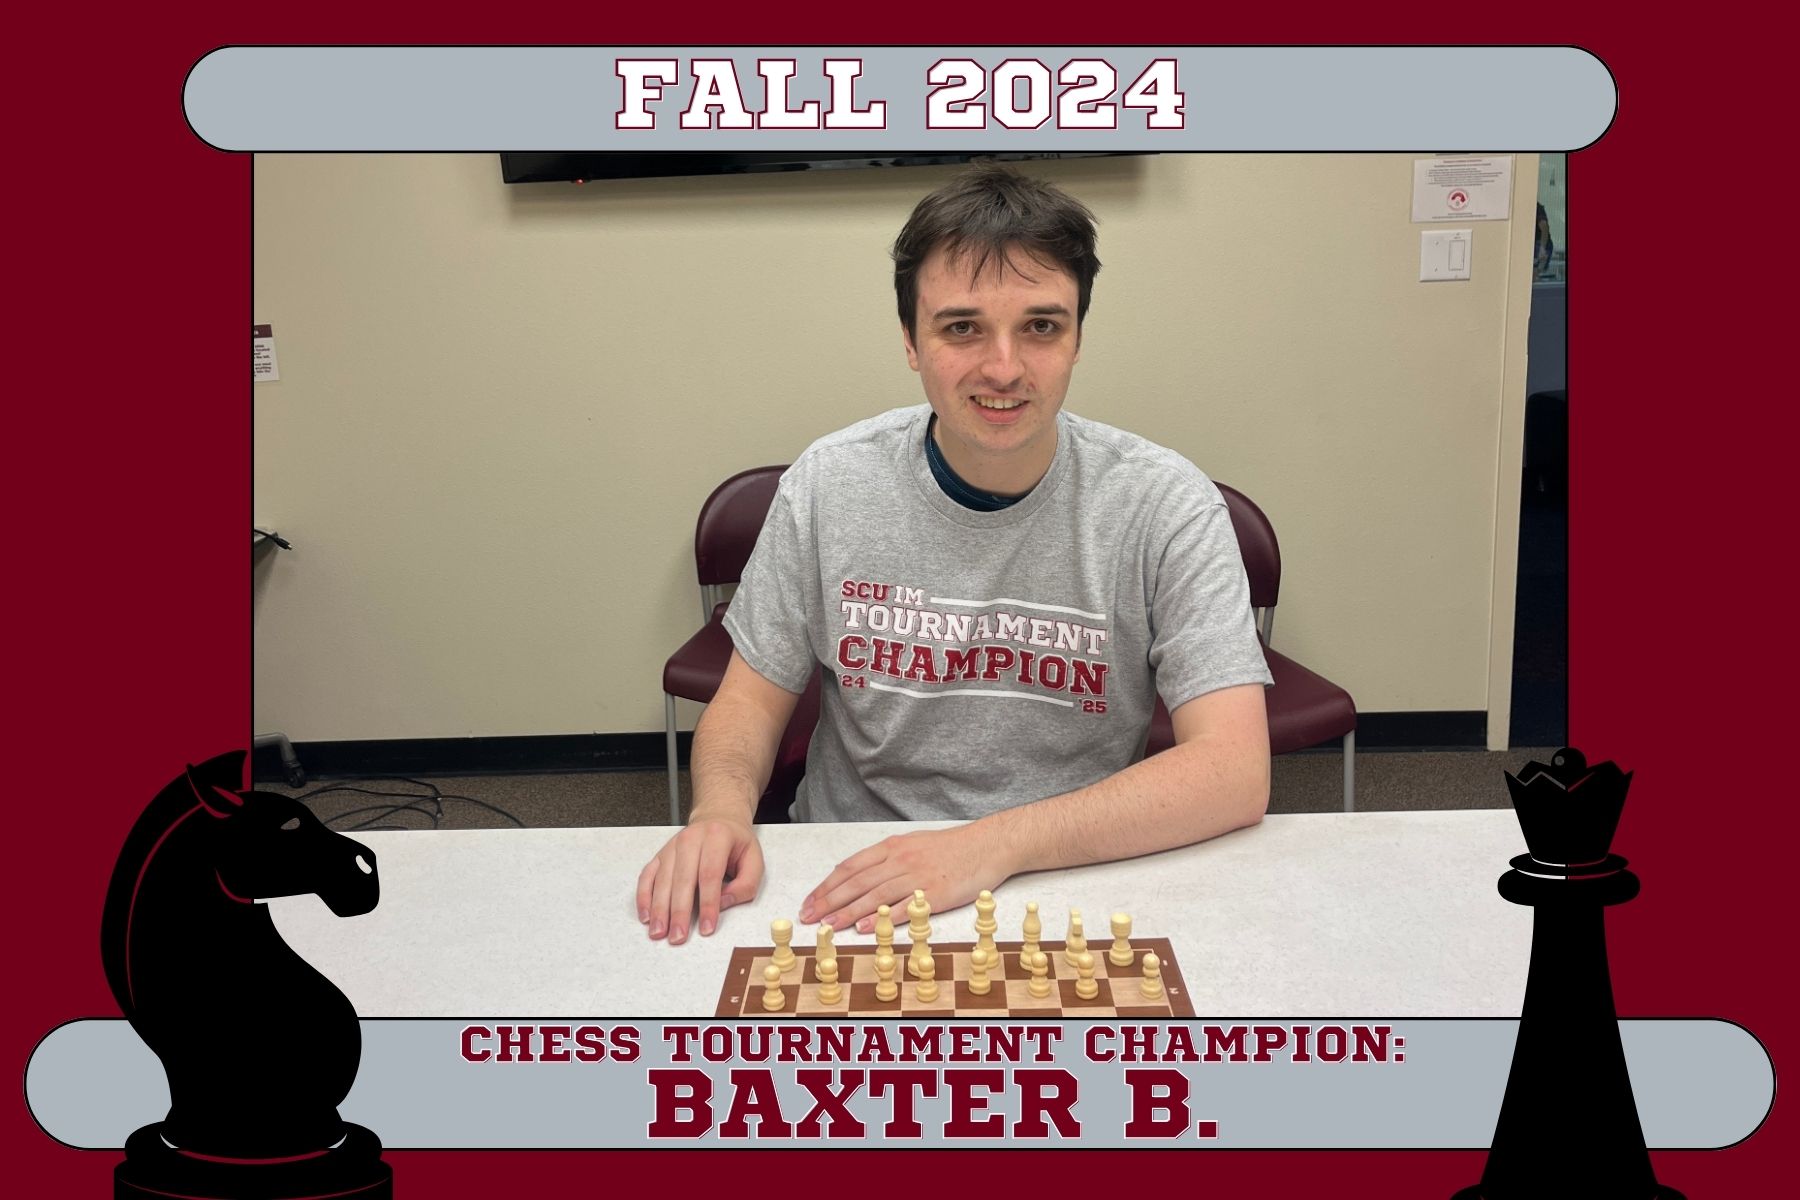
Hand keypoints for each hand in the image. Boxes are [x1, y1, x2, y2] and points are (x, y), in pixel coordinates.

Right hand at [636, 809, 763, 944]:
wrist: (718, 817)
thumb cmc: (736, 842)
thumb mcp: (754, 859)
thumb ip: (746, 884)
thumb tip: (723, 904)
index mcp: (717, 837)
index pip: (709, 874)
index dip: (708, 904)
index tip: (706, 928)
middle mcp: (690, 839)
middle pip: (682, 879)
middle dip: (679, 912)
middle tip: (678, 937)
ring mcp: (671, 846)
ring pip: (662, 880)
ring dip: (659, 909)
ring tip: (658, 933)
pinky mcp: (660, 855)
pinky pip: (647, 876)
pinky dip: (644, 897)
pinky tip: (646, 916)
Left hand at [799, 823, 1016, 934]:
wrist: (988, 845)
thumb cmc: (951, 848)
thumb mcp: (913, 845)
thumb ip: (886, 861)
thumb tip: (858, 878)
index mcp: (892, 847)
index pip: (850, 867)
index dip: (827, 885)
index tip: (810, 901)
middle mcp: (900, 860)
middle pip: (856, 882)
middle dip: (828, 900)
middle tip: (809, 917)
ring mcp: (917, 876)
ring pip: (875, 895)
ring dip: (848, 912)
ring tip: (829, 925)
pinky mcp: (935, 894)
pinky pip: (904, 907)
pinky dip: (883, 918)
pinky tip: (866, 928)